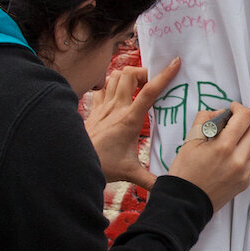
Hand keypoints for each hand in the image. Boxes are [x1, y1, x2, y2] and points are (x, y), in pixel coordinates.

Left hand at [84, 56, 178, 189]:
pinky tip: (119, 94)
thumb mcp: (130, 172)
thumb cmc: (103, 165)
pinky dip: (112, 84)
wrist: (74, 162)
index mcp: (129, 119)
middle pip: (130, 75)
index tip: (175, 63)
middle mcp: (116, 108)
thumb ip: (151, 179)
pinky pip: (103, 87)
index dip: (164, 75)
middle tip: (153, 82)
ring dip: (128, 76)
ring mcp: (104, 106)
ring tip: (138, 85)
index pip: (149, 91)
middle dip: (144, 72)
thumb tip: (168, 187)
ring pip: (115, 76)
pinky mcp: (94, 109)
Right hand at [165, 104, 249, 211]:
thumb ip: (205, 120)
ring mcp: (244, 173)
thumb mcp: (189, 141)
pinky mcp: (244, 183)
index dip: (239, 108)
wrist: (185, 202)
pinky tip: (233, 155)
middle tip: (233, 123)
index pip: (245, 117)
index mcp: (224, 147)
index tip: (231, 109)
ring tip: (236, 138)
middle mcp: (238, 160)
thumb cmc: (184, 172)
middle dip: (246, 122)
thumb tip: (220, 113)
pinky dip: (247, 152)